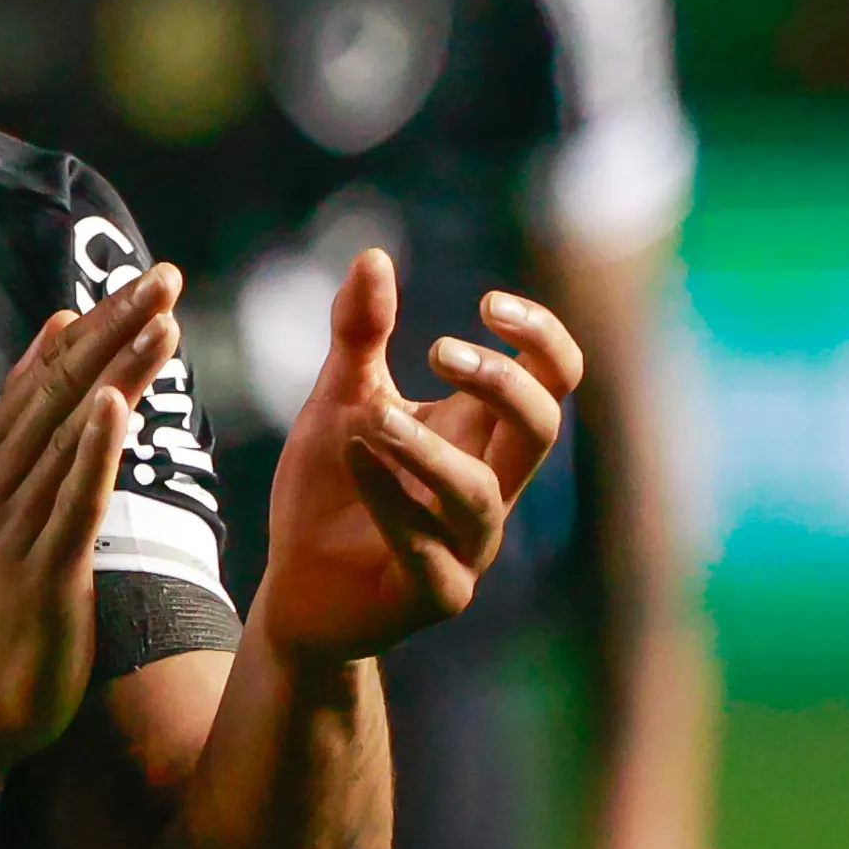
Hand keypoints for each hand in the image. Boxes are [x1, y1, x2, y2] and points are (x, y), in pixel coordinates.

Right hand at [0, 262, 184, 755]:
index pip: (48, 370)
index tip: (147, 275)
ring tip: (160, 322)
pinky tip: (114, 408)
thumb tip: (61, 324)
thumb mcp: (9, 488)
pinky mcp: (44, 565)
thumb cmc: (5, 584)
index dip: (100, 320)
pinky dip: (92, 451)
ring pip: (73, 432)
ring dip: (117, 373)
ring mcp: (17, 520)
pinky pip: (73, 499)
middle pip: (61, 386)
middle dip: (115, 327)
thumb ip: (32, 411)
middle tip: (164, 277)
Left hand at [256, 250, 580, 666]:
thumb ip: (359, 335)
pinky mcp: (434, 595)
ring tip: (371, 416)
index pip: (551, 381)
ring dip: (427, 450)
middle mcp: (488, 487)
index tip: (489, 302)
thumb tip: (373, 254)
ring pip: (482, 495)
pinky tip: (354, 457)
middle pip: (539, 428)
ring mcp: (468, 546)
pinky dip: (392, 502)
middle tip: (436, 350)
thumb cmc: (333, 490)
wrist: (296, 589)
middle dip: (501, 382)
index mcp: (479, 435)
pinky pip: (428, 551)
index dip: (541, 339)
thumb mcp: (340, 400)